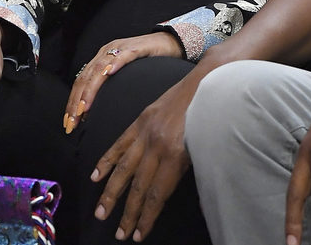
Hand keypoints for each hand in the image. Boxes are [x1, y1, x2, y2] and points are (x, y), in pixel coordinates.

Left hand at [64, 31, 182, 133]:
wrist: (169, 43)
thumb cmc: (147, 62)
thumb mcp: (124, 76)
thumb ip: (109, 88)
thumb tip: (92, 112)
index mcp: (101, 59)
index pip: (81, 82)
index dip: (72, 103)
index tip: (70, 123)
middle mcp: (106, 52)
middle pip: (85, 78)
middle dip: (77, 102)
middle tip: (73, 122)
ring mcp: (120, 48)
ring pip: (99, 70)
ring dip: (90, 91)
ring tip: (84, 108)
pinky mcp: (135, 48)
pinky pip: (122, 56)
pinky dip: (114, 65)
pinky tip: (108, 74)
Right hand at [89, 68, 205, 241]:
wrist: (209, 80)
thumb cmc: (213, 117)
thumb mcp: (205, 147)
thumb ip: (184, 170)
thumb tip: (167, 194)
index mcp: (175, 154)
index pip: (156, 194)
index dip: (146, 217)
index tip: (138, 235)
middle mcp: (157, 144)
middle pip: (138, 186)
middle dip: (128, 213)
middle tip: (119, 234)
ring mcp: (146, 131)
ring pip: (124, 168)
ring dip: (111, 192)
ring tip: (101, 211)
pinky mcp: (141, 119)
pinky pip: (120, 143)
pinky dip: (106, 160)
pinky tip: (96, 176)